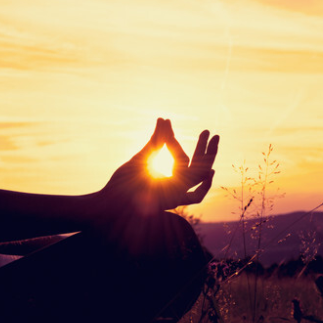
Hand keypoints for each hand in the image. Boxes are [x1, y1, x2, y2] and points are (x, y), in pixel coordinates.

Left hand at [99, 118, 218, 218]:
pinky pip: (194, 196)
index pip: (181, 159)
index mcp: (168, 180)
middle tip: (210, 133)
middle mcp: (175, 189)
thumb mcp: (140, 158)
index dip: (174, 141)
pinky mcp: (172, 202)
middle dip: (205, 150)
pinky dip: (204, 187)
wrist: (108, 203)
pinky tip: (210, 171)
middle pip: (197, 167)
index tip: (165, 122)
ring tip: (213, 137)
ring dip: (208, 157)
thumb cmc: (121, 184)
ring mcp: (175, 196)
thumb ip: (155, 142)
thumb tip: (162, 120)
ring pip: (199, 176)